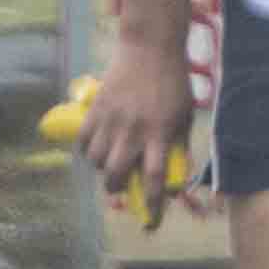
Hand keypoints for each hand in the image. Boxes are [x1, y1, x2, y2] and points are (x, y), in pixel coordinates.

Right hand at [74, 23, 193, 202]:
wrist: (150, 47)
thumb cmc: (173, 82)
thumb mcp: (185, 116)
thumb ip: (179, 146)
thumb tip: (177, 178)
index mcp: (159, 133)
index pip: (155, 179)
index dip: (153, 205)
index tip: (151, 221)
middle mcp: (133, 130)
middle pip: (116, 175)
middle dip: (115, 190)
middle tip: (119, 188)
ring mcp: (112, 119)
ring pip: (95, 160)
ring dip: (101, 168)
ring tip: (108, 161)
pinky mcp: (97, 108)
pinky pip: (83, 139)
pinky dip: (87, 148)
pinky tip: (95, 145)